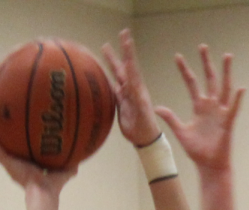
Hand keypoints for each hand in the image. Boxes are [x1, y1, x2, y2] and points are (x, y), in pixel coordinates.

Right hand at [0, 126, 76, 192]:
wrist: (43, 193)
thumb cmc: (53, 187)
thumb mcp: (64, 172)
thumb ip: (70, 167)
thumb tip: (79, 162)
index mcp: (29, 167)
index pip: (23, 154)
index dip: (21, 145)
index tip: (19, 134)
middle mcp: (18, 165)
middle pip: (9, 149)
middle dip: (5, 139)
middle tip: (1, 125)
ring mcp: (11, 165)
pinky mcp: (7, 164)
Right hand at [101, 30, 160, 147]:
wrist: (144, 139)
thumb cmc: (145, 128)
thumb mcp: (142, 114)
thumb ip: (137, 100)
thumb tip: (132, 88)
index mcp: (138, 89)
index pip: (132, 68)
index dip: (129, 54)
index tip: (127, 40)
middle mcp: (132, 88)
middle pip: (124, 66)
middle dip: (122, 50)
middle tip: (122, 33)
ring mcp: (126, 94)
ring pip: (117, 73)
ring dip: (112, 60)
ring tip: (105, 46)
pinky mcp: (121, 101)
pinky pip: (113, 86)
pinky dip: (108, 77)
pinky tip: (102, 71)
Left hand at [156, 45, 243, 173]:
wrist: (209, 166)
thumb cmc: (197, 152)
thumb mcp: (181, 133)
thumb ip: (171, 119)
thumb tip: (156, 108)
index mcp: (199, 107)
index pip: (192, 84)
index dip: (185, 70)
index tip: (178, 57)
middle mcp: (211, 106)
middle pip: (209, 79)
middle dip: (206, 63)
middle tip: (202, 46)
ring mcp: (221, 113)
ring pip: (224, 88)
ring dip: (226, 72)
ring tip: (227, 56)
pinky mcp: (228, 123)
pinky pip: (233, 109)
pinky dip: (237, 99)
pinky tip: (240, 88)